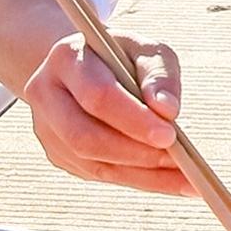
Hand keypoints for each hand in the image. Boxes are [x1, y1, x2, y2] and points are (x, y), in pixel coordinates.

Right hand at [24, 32, 193, 195]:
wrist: (87, 67)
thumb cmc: (123, 56)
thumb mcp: (147, 50)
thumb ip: (159, 75)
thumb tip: (167, 110)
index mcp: (66, 59)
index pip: (97, 96)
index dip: (134, 120)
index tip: (170, 135)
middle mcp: (46, 94)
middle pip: (85, 136)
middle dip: (136, 153)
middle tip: (179, 161)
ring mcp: (47, 128)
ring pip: (92, 162)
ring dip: (142, 174)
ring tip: (184, 177)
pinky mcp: (58, 153)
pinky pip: (99, 174)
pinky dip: (139, 180)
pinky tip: (170, 180)